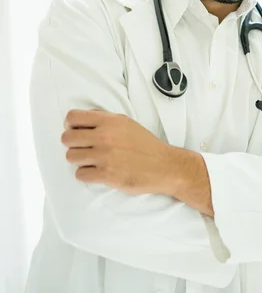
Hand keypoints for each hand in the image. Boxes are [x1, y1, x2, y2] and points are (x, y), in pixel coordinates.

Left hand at [61, 109, 177, 194]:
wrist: (164, 166)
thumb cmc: (145, 144)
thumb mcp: (126, 123)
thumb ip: (104, 120)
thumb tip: (80, 121)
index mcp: (109, 121)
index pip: (72, 117)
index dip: (70, 125)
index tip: (76, 131)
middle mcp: (105, 137)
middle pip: (67, 138)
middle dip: (72, 144)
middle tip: (83, 148)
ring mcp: (105, 156)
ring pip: (71, 157)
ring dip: (79, 160)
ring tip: (91, 161)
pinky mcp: (106, 175)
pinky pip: (80, 174)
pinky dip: (86, 174)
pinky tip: (97, 172)